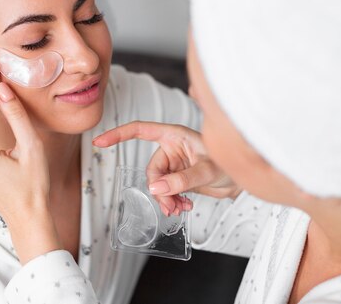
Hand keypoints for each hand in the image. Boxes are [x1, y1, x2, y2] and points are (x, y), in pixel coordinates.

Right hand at [93, 121, 240, 215]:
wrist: (240, 180)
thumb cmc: (229, 165)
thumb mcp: (207, 171)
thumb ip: (182, 179)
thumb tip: (155, 188)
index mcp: (174, 135)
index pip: (140, 130)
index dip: (119, 134)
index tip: (100, 141)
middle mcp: (171, 148)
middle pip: (151, 169)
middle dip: (158, 190)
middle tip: (170, 207)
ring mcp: (174, 164)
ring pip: (157, 184)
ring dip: (165, 199)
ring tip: (179, 209)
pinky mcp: (177, 178)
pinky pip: (165, 191)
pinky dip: (171, 201)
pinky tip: (184, 207)